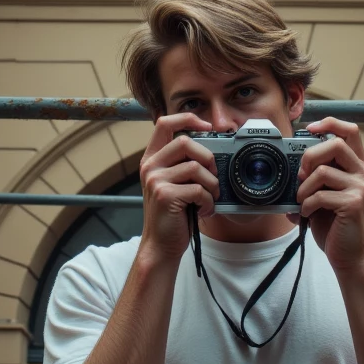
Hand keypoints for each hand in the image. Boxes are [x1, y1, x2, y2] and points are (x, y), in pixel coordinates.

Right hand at [138, 113, 218, 263]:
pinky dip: (208, 201)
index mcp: (152, 159)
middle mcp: (150, 167)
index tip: (207, 126)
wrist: (160, 245)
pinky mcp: (166, 196)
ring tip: (209, 198)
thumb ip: (182, 164)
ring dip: (211, 184)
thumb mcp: (172, 183)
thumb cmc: (172, 215)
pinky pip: (198, 188)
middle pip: (185, 141)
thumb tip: (211, 147)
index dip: (188, 118)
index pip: (165, 123)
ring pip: (195, 167)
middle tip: (212, 176)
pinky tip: (204, 210)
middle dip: (208, 158)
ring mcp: (156, 180)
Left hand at [294, 118, 363, 274]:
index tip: (309, 128)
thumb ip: (318, 178)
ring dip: (303, 188)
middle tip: (300, 176)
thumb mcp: (327, 196)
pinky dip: (306, 205)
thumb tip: (293, 166)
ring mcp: (361, 188)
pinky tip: (308, 215)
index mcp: (358, 168)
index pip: (350, 131)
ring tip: (302, 202)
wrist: (351, 258)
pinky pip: (320, 195)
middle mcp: (363, 174)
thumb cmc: (337, 227)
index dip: (329, 123)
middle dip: (309, 157)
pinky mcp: (353, 203)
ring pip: (322, 171)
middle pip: (335, 143)